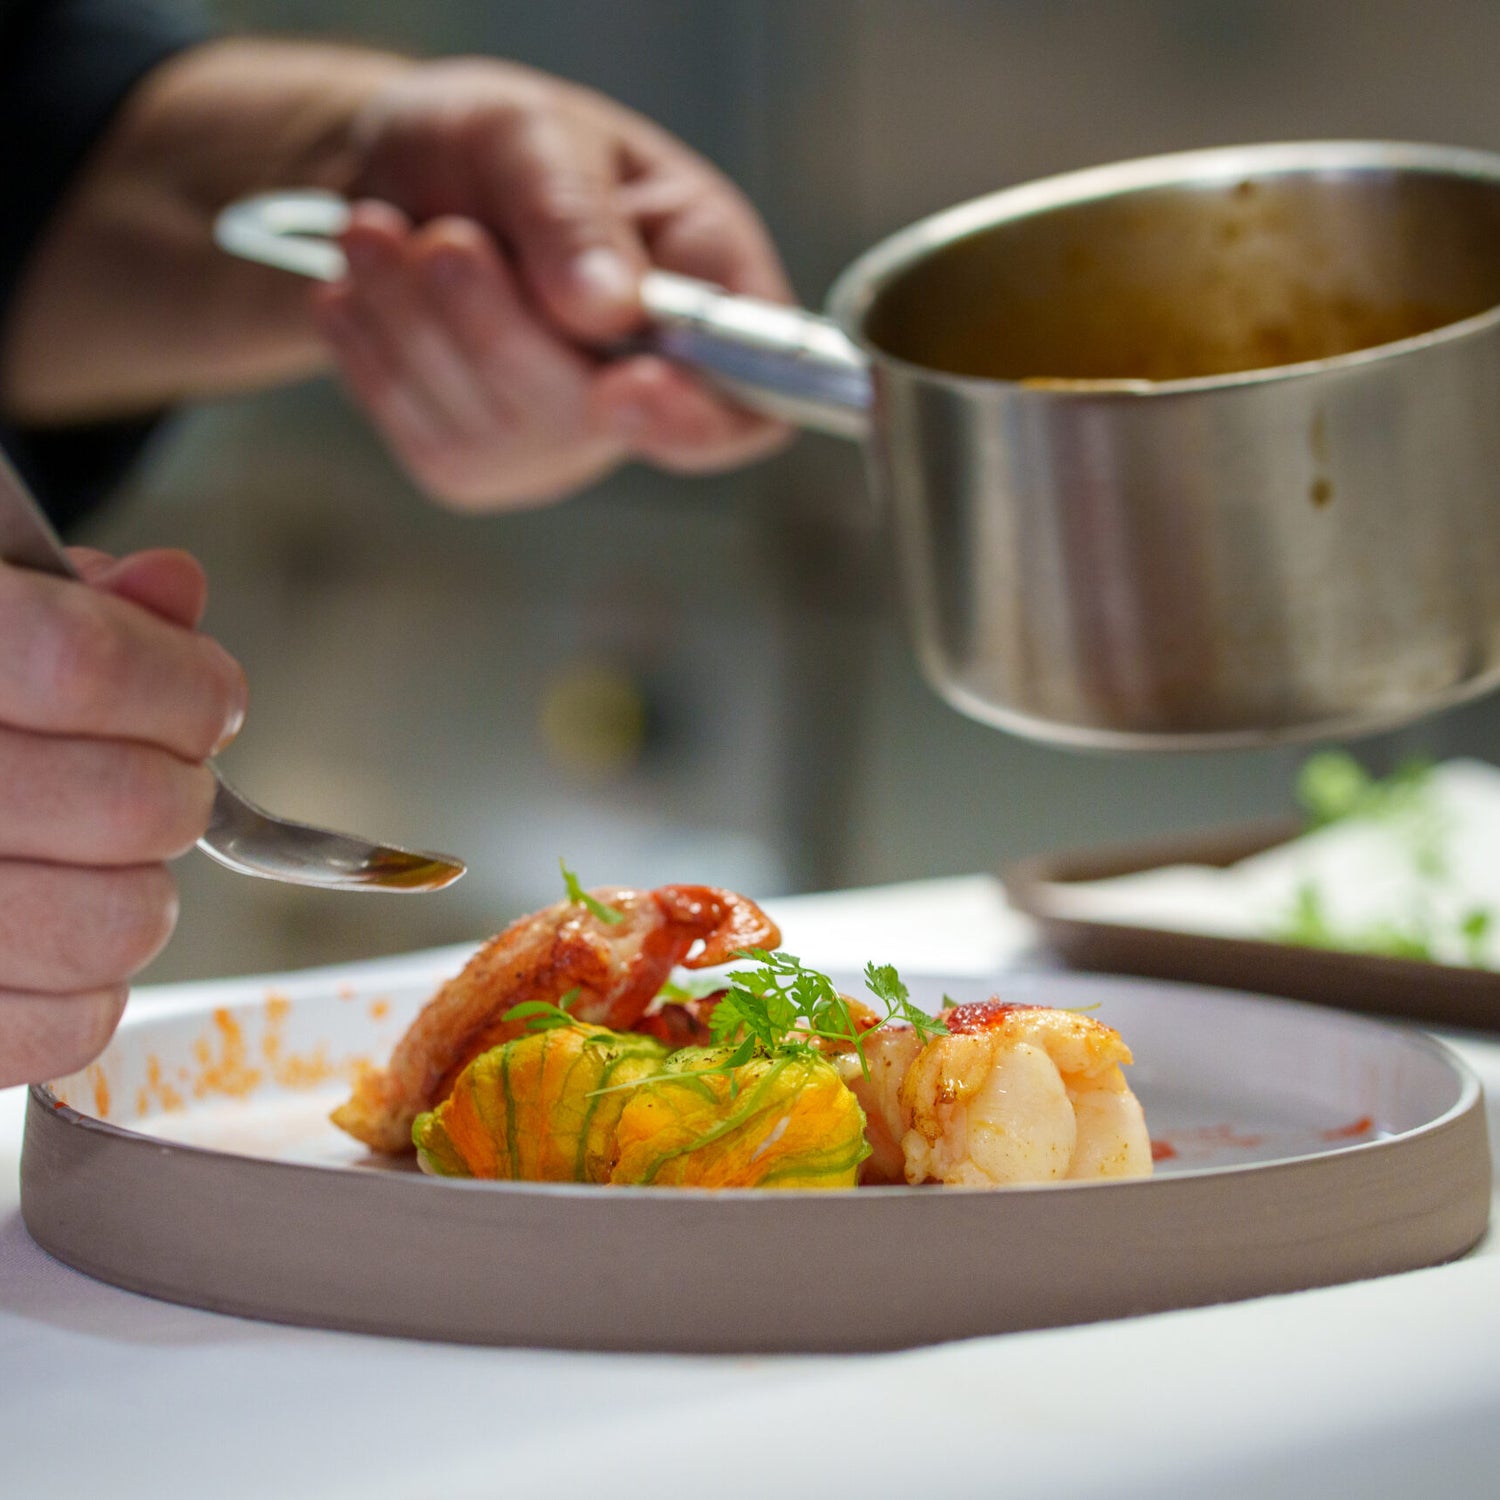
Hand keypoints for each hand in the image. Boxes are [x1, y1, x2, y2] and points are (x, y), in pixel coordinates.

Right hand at [0, 550, 245, 1086]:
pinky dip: (95, 990)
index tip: (207, 695)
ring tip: (106, 858)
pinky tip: (63, 928)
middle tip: (163, 777)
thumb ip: (72, 599)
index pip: (81, 666)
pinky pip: (66, 1030)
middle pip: (127, 804)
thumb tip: (170, 590)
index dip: (184, 684)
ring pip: (116, 925)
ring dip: (145, 887)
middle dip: (182, 786)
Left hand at [311, 59, 792, 508]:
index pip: (745, 410)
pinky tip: (361, 285)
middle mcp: (649, 388)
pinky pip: (419, 431)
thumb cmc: (503, 147)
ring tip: (375, 230)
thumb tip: (608, 309)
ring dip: (416, 320)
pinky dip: (374, 348)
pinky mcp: (475, 463)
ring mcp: (561, 442)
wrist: (409, 177)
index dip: (691, 419)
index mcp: (712, 300)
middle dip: (500, 328)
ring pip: (493, 427)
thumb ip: (576, 214)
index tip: (616, 387)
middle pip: (590, 420)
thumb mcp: (540, 133)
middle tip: (442, 238)